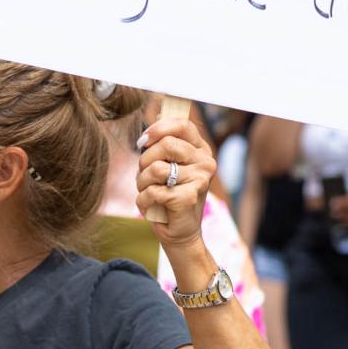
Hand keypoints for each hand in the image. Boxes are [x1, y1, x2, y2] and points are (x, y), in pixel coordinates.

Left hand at [137, 117, 215, 249]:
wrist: (180, 233)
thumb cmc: (169, 195)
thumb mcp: (168, 165)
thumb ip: (165, 142)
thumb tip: (157, 116)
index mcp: (201, 150)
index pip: (182, 125)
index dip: (158, 129)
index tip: (143, 142)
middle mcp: (205, 162)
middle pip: (166, 145)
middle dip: (145, 161)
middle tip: (145, 177)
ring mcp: (199, 180)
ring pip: (155, 168)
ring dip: (142, 183)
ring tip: (149, 192)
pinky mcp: (188, 198)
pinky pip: (152, 191)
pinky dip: (143, 200)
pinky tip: (151, 207)